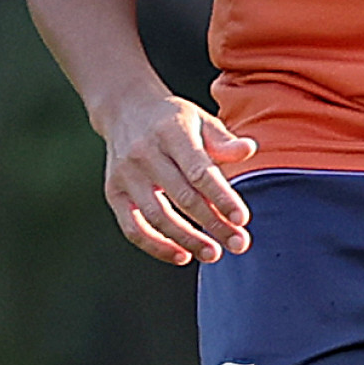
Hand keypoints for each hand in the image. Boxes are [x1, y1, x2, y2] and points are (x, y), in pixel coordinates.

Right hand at [101, 92, 256, 263]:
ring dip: (187, 240)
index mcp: (172, 132)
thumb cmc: (173, 120)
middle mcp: (145, 153)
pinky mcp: (114, 192)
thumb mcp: (200, 120)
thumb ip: (224, 140)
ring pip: (157, 216)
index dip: (222, 197)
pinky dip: (156, 246)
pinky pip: (133, 228)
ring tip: (213, 254)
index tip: (242, 220)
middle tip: (239, 244)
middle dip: (213, 225)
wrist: (125, 109)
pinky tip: (182, 255)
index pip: (199, 171)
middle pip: (183, 197)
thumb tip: (249, 150)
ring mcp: (126, 174)